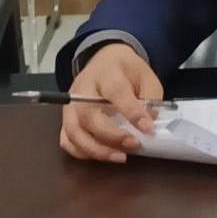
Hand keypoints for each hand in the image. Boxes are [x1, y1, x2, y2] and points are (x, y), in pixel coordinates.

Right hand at [59, 43, 162, 163]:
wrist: (105, 61)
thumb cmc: (127, 71)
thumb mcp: (146, 76)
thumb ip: (150, 98)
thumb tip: (149, 124)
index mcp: (107, 73)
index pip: (116, 92)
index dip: (131, 112)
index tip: (148, 128)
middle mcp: (82, 89)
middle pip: (88, 115)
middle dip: (111, 135)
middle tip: (134, 145)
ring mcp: (70, 105)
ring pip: (73, 132)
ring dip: (96, 149)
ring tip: (120, 157)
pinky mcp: (65, 119)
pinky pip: (67, 140)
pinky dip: (82, 152)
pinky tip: (103, 155)